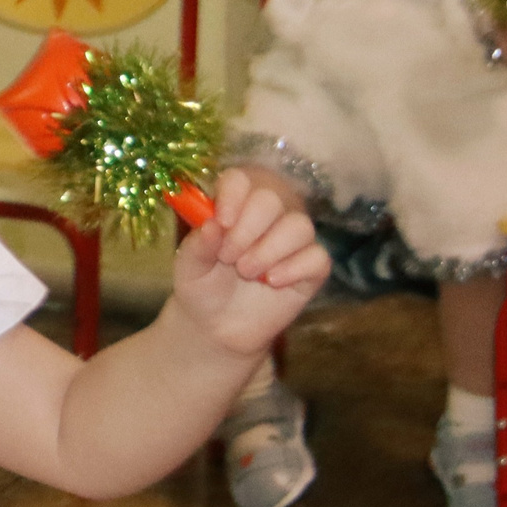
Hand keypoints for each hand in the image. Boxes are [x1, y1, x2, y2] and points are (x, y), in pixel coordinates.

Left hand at [170, 168, 327, 358]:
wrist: (216, 327)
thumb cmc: (201, 287)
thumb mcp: (188, 267)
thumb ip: (197, 245)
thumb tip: (213, 225)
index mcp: (234, 206)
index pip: (241, 179)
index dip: (234, 196)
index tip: (222, 222)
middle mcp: (266, 217)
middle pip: (272, 199)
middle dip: (247, 229)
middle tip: (228, 257)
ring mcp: (291, 242)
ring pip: (299, 226)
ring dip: (269, 250)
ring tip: (246, 272)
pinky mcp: (311, 269)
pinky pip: (318, 257)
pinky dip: (294, 269)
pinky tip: (272, 282)